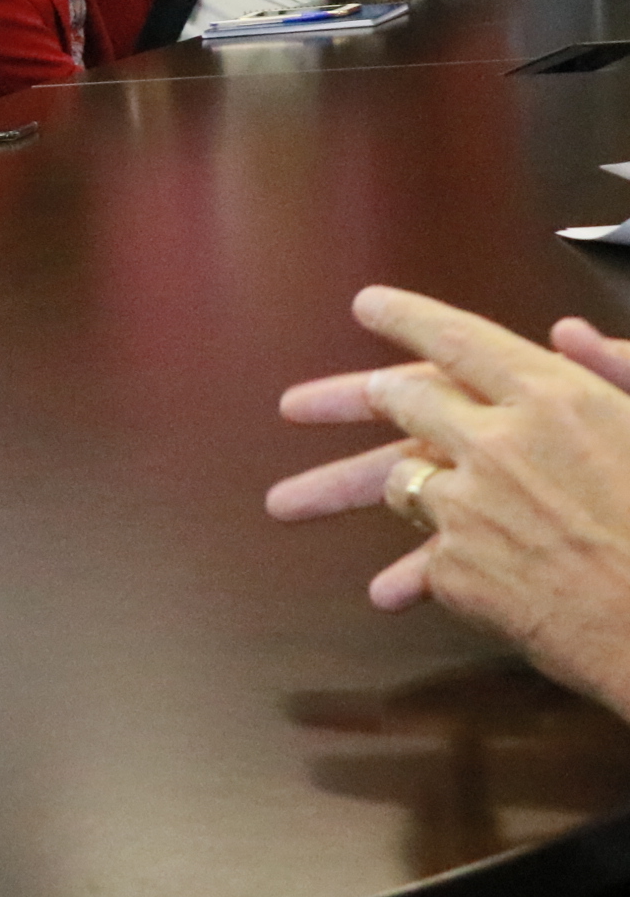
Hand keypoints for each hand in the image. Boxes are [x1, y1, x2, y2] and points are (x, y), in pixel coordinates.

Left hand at [265, 287, 629, 713]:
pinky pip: (424, 562)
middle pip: (404, 402)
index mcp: (554, 398)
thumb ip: (618, 373)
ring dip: (355, 490)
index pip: (462, 341)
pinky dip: (409, 577)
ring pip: (401, 481)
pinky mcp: (459, 569)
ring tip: (298, 500)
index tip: (367, 304)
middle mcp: (498, 441)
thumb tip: (565, 331)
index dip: (410, 319)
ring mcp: (470, 505)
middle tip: (297, 404)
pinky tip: (388, 592)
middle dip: (347, 399)